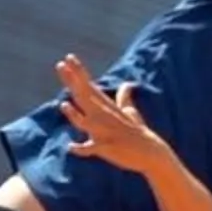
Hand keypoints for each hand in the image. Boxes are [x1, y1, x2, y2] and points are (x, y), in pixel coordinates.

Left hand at [56, 56, 174, 176]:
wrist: (150, 152)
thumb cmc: (138, 132)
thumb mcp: (131, 112)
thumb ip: (124, 98)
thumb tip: (127, 84)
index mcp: (106, 107)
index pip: (89, 86)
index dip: (79, 72)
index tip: (69, 57)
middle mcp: (103, 116)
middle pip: (84, 96)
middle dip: (72, 81)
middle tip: (60, 65)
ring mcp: (104, 132)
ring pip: (86, 123)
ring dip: (75, 116)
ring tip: (64, 105)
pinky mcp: (107, 148)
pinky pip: (92, 148)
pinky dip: (82, 149)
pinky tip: (71, 147)